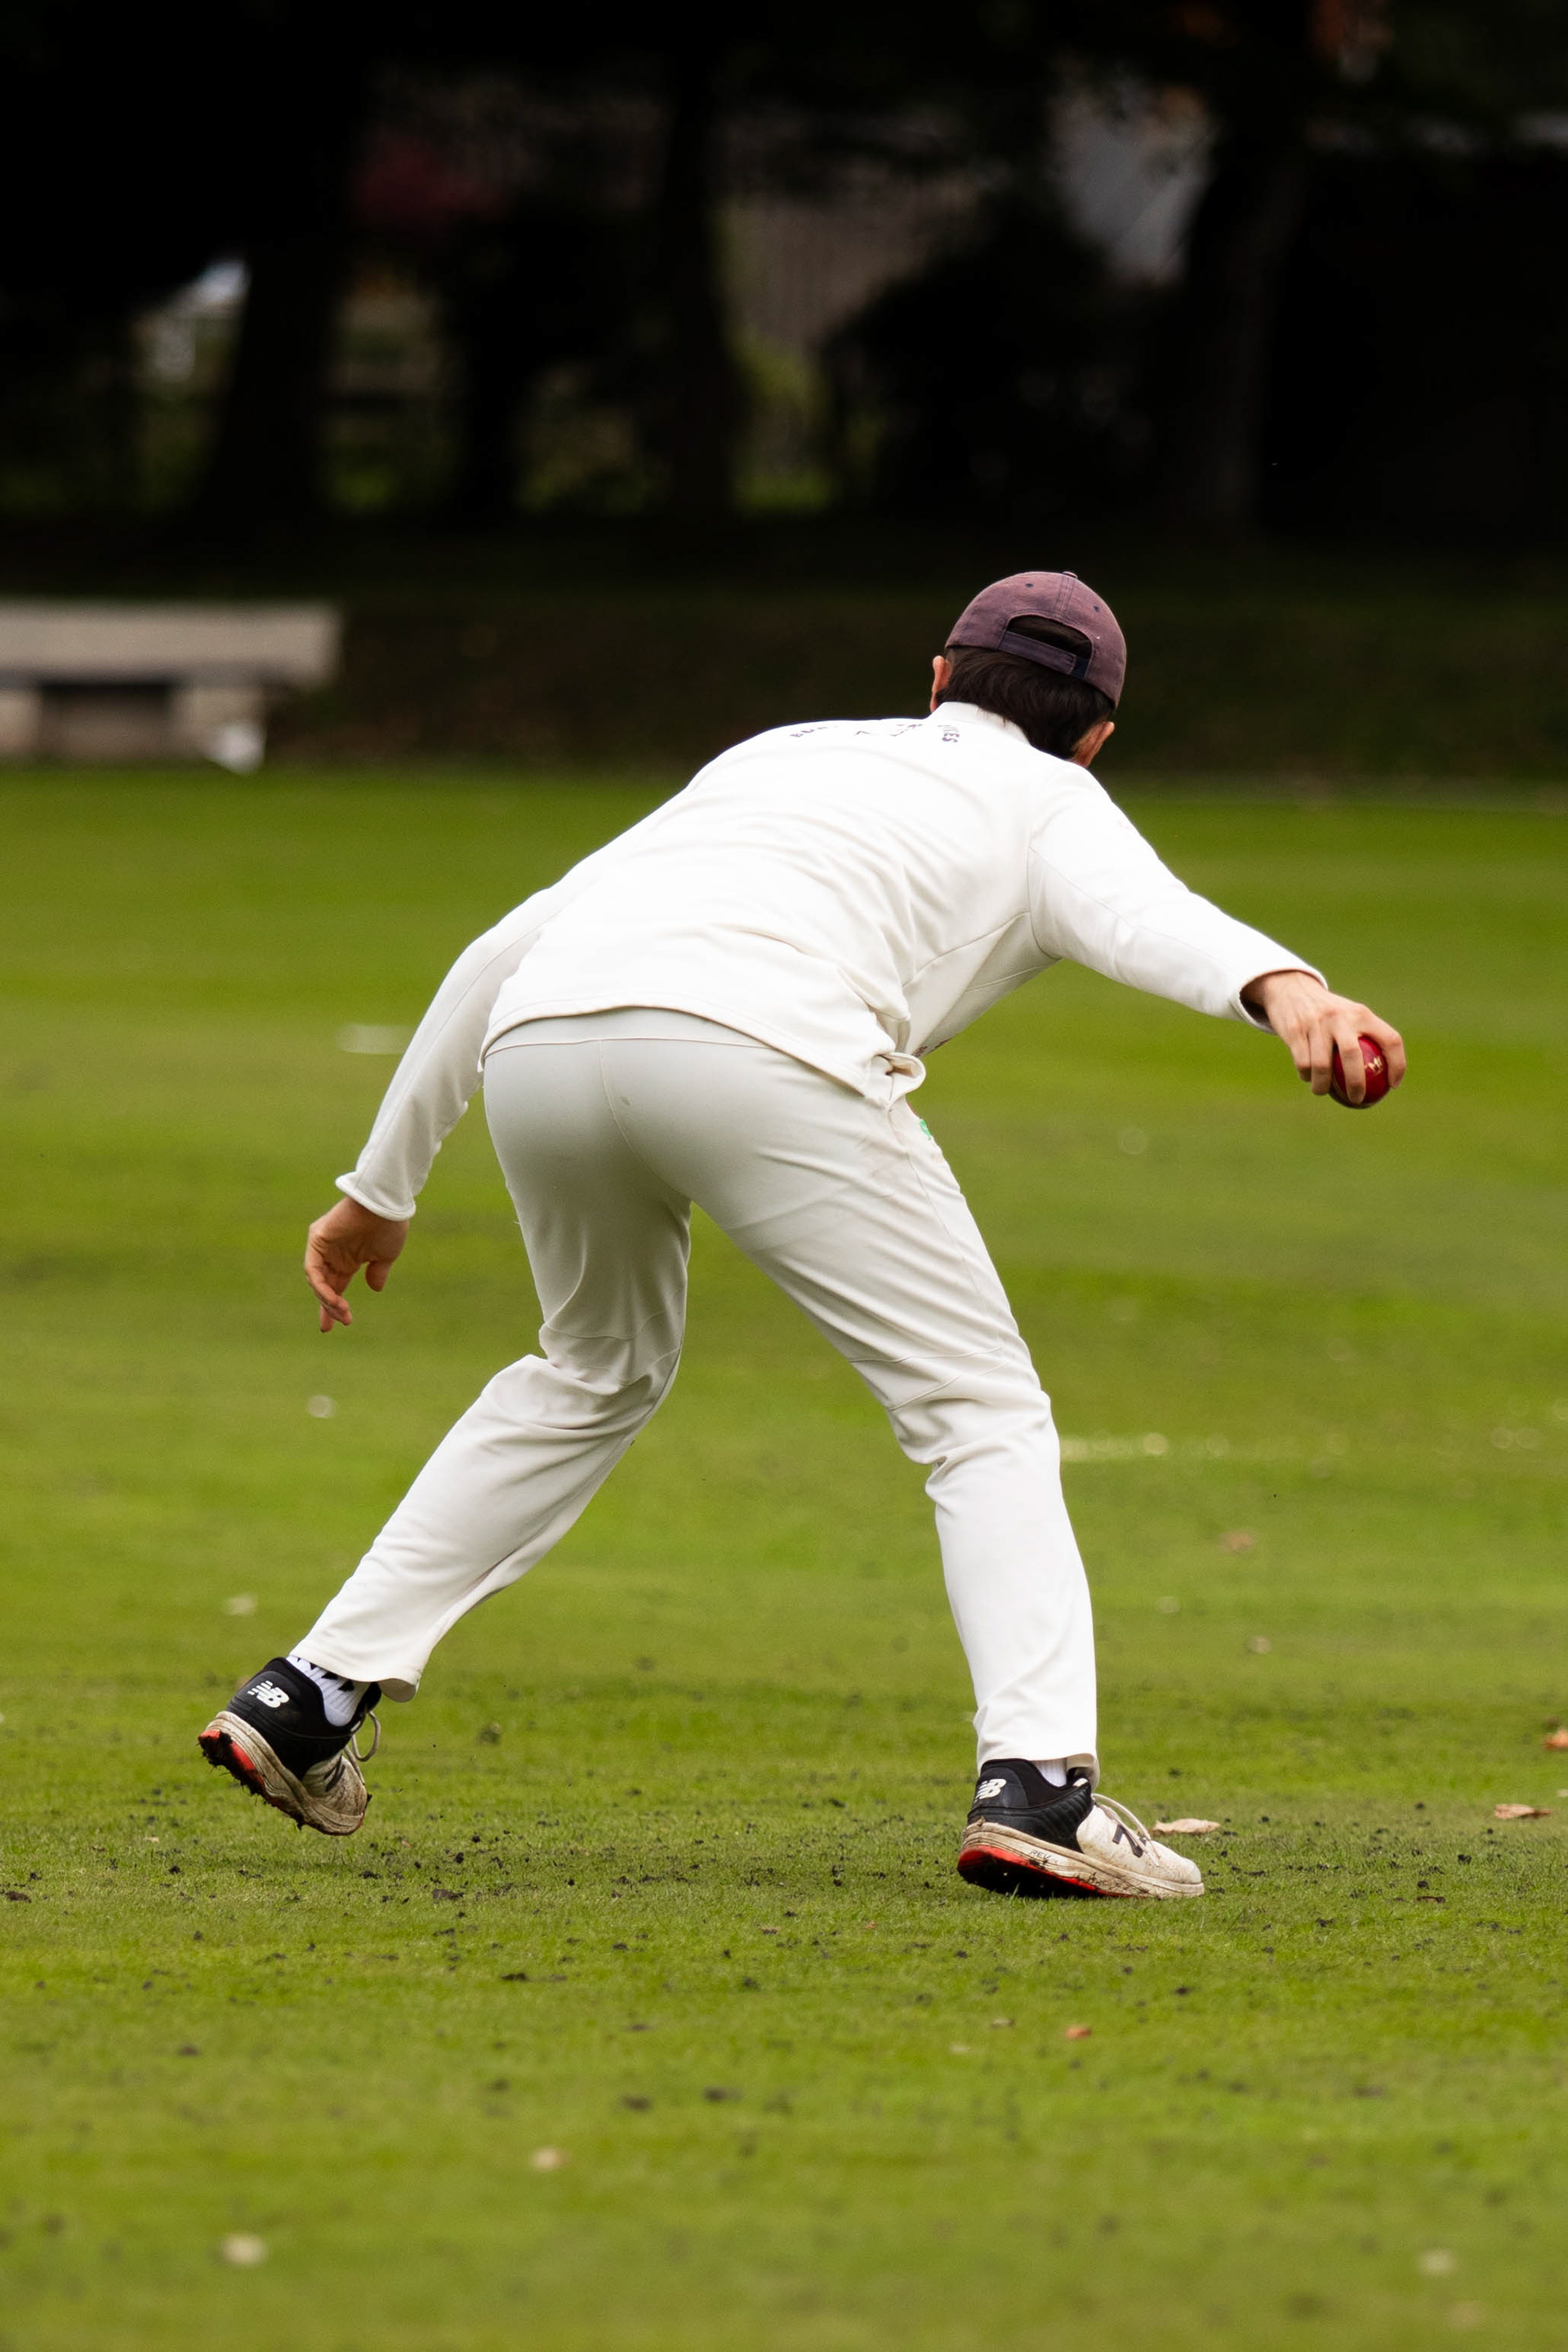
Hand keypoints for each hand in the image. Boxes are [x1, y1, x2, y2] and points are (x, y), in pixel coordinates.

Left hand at [304, 1197, 409, 1332]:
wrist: (386, 1203)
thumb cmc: (388, 1226)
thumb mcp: (385, 1256)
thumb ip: (377, 1272)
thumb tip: (375, 1288)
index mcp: (348, 1259)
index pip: (335, 1287)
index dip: (334, 1307)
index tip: (340, 1324)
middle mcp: (332, 1255)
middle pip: (324, 1287)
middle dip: (329, 1308)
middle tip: (341, 1323)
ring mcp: (323, 1247)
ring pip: (317, 1281)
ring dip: (328, 1299)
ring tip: (342, 1312)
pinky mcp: (317, 1239)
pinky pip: (313, 1269)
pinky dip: (321, 1286)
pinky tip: (333, 1298)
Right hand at [1242, 969, 1405, 1102]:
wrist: (1292, 989)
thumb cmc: (1329, 1013)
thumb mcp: (1350, 1016)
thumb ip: (1366, 1038)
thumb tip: (1383, 1078)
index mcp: (1362, 1014)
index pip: (1390, 1039)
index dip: (1397, 1065)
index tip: (1393, 1085)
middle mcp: (1341, 1016)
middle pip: (1353, 1056)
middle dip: (1356, 1083)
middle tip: (1357, 1099)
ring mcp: (1317, 1023)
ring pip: (1321, 1065)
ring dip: (1322, 1086)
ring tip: (1322, 1091)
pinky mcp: (1295, 1030)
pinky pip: (1303, 1063)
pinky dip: (1307, 1076)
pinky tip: (1308, 1077)